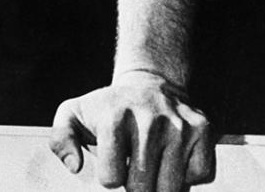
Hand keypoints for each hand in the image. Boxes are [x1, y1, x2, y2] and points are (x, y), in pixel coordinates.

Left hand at [49, 73, 214, 190]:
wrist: (150, 83)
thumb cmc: (109, 107)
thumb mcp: (74, 114)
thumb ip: (61, 140)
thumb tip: (75, 166)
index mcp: (114, 117)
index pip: (111, 178)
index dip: (110, 177)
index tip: (112, 162)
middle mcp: (149, 119)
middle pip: (142, 188)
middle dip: (135, 186)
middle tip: (133, 166)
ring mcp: (179, 125)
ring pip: (171, 190)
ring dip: (160, 185)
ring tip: (152, 163)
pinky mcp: (203, 129)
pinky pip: (201, 177)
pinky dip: (187, 176)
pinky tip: (174, 157)